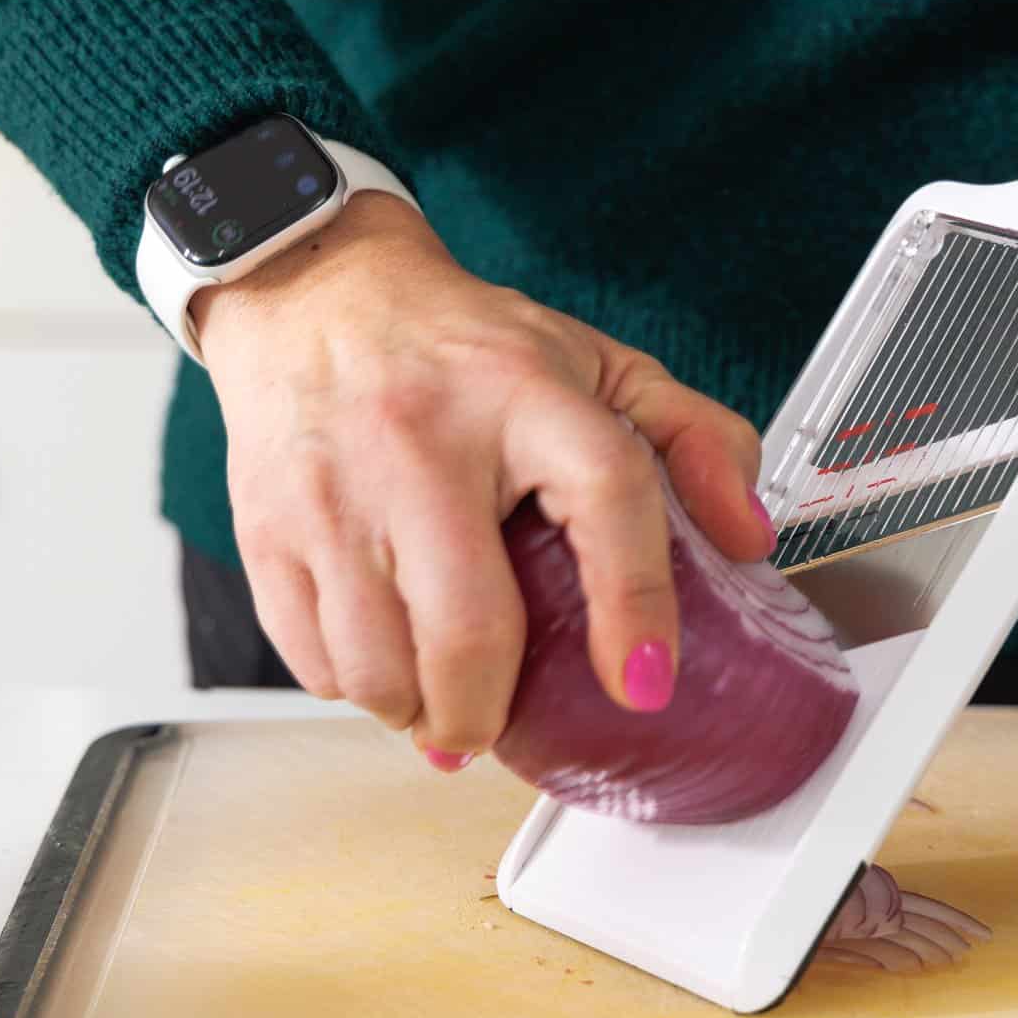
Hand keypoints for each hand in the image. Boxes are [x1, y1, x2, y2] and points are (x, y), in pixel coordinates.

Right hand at [191, 194, 773, 764]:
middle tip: (503, 726)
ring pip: (377, 663)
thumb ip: (694, 439)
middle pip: (468, 623)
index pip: (605, 497)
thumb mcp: (597, 365)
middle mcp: (423, 440)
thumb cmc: (463, 347)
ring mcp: (335, 488)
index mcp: (525, 394)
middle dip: (491, 710)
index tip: (643, 680)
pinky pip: (311, 656)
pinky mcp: (268, 525)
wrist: (316, 291)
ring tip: (444, 704)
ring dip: (419, 714)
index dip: (634, 603)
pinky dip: (354, 689)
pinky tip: (384, 666)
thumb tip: (748, 535)